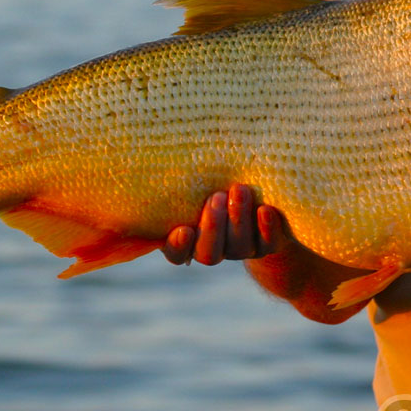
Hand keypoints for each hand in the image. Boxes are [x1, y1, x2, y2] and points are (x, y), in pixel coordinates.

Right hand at [160, 184, 286, 265]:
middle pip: (209, 254)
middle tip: (217, 197)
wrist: (255, 196)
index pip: (176, 254)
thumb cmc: (212, 182)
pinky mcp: (266, 245)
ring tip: (240, 190)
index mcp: (188, 240)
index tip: (183, 230)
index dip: (178, 247)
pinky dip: (267, 228)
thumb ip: (174, 182)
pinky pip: (268, 245)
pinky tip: (265, 210)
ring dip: (239, 220)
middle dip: (213, 226)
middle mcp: (213, 249)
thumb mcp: (192, 184)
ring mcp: (241, 250)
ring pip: (239, 247)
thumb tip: (142, 156)